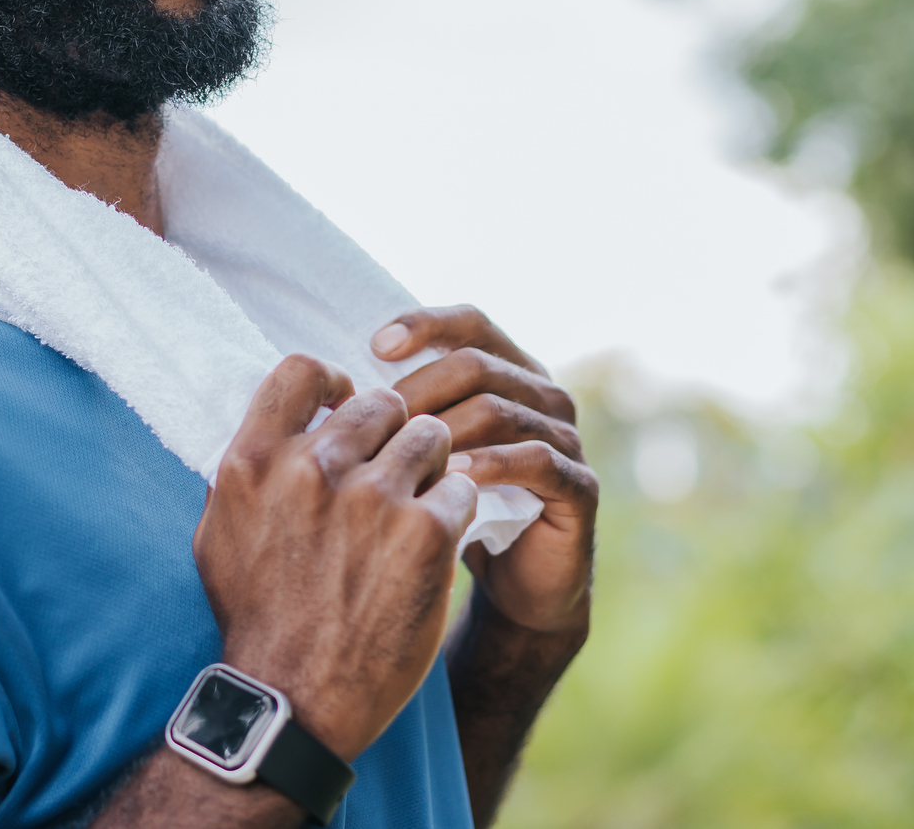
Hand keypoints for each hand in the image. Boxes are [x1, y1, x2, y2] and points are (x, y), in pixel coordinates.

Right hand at [194, 353, 479, 763]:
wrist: (294, 699)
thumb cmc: (256, 618)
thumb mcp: (218, 535)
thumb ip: (245, 472)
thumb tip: (273, 427)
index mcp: (254, 461)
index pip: (301, 369)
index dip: (334, 381)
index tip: (347, 405)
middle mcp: (313, 468)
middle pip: (381, 402)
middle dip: (394, 433)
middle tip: (395, 472)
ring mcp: (373, 497)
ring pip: (431, 435)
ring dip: (432, 465)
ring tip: (420, 505)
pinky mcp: (426, 531)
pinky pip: (463, 485)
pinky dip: (456, 509)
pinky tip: (438, 541)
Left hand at [378, 307, 597, 636]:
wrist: (515, 589)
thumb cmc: (457, 509)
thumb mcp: (426, 453)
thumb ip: (403, 412)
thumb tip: (334, 378)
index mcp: (509, 371)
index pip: (470, 323)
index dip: (425, 324)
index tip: (375, 346)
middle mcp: (544, 394)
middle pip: (477, 364)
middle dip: (419, 389)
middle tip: (376, 422)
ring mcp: (566, 437)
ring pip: (499, 409)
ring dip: (444, 430)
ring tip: (398, 454)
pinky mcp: (579, 486)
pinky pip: (534, 460)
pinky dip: (489, 466)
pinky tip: (450, 480)